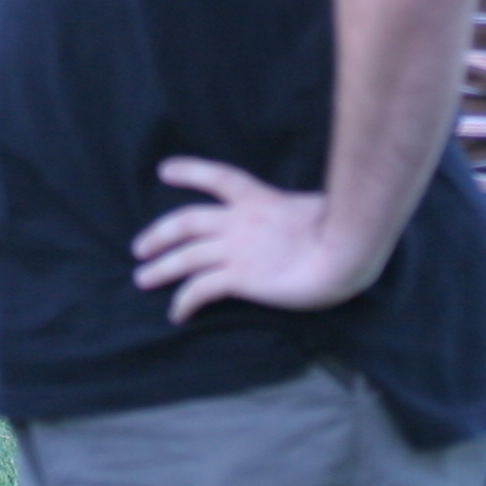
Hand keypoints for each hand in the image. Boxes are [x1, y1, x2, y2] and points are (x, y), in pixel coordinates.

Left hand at [130, 156, 373, 322]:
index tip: (164, 170)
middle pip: (186, 222)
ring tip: (142, 279)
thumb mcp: (314, 210)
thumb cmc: (343, 232)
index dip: (189, 171)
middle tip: (140, 247)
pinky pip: (201, 290)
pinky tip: (176, 315)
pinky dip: (184, 302)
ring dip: (160, 268)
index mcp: (260, 199)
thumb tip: (308, 217)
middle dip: (159, 234)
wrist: (346, 250)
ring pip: (185, 257)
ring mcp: (238, 249)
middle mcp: (240, 221)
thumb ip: (296, 214)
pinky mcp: (241, 278)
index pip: (217, 177)